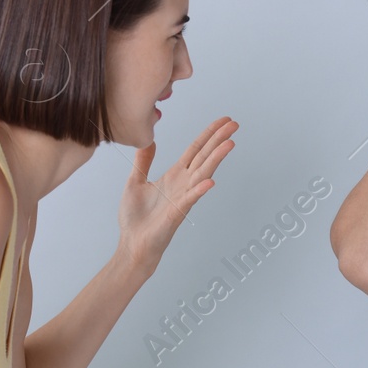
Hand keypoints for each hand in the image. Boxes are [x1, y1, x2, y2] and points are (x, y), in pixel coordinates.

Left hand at [116, 117, 237, 275]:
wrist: (133, 245)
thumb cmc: (136, 220)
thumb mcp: (135, 182)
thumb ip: (144, 162)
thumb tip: (149, 140)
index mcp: (174, 176)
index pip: (195, 150)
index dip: (208, 134)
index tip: (223, 121)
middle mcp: (182, 184)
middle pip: (204, 157)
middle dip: (218, 139)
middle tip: (234, 124)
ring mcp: (182, 198)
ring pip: (203, 174)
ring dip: (216, 158)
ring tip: (229, 143)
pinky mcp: (176, 213)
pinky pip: (190, 199)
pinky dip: (200, 190)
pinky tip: (210, 181)